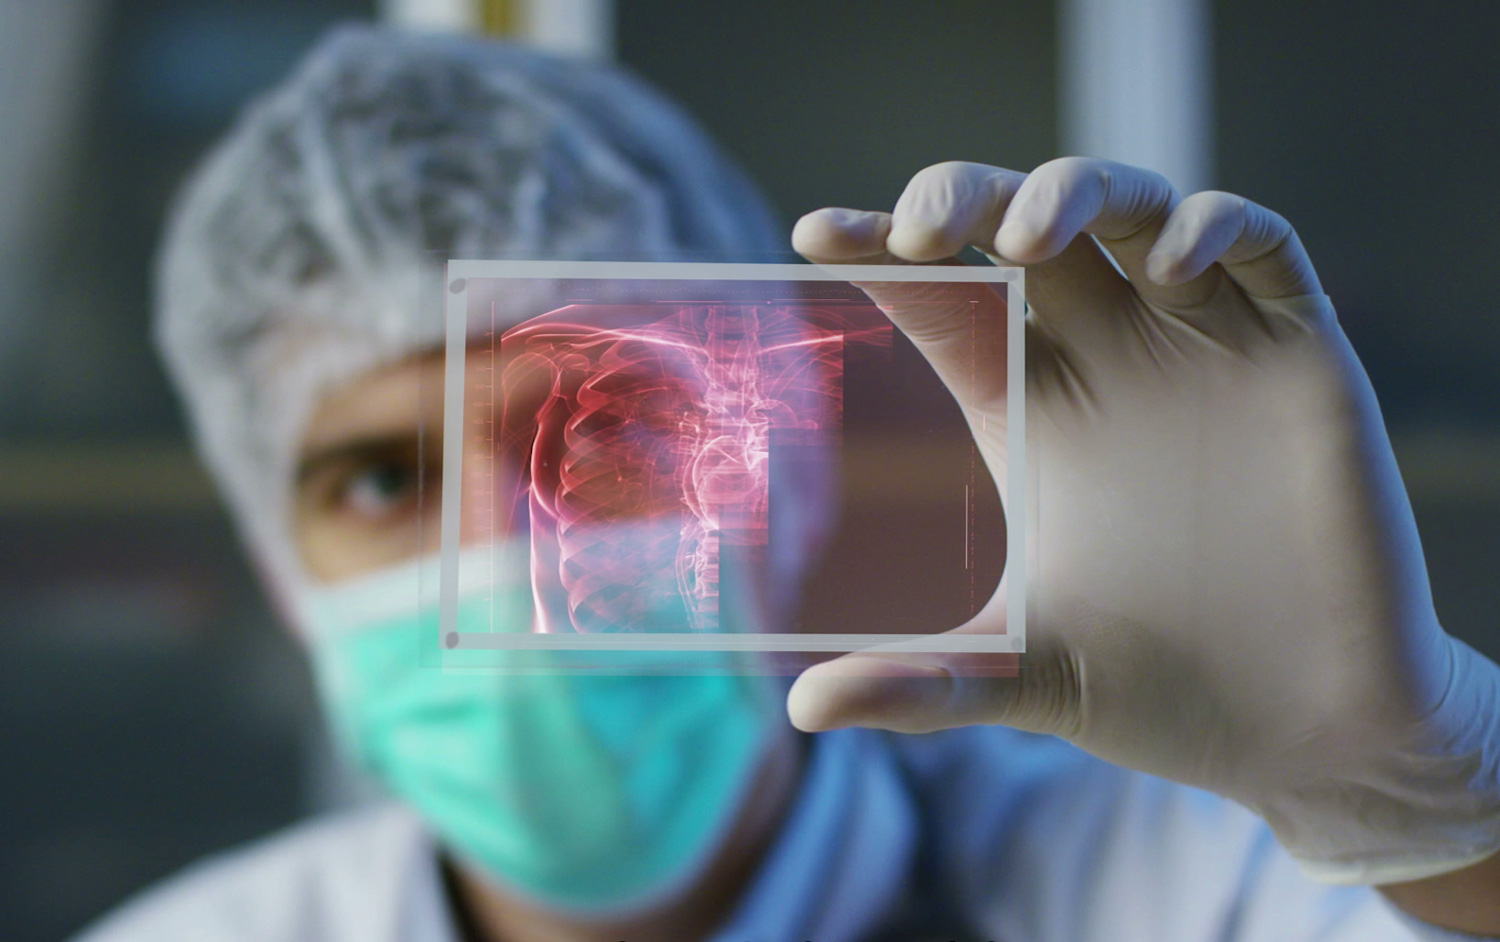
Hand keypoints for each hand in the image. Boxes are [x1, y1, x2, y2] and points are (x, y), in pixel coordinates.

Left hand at [787, 158, 1499, 886]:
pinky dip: (1216, 228)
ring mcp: (1199, 343)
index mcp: (1026, 406)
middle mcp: (1103, 357)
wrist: (1306, 729)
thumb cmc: (1161, 691)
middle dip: (966, 196)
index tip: (813, 236)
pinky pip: (1262, 246)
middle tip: (919, 226)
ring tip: (1027, 235)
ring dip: (1077, 191)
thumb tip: (803, 711)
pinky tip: (1169, 269)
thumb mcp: (1025, 676)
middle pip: (1023, 225)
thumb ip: (923, 684)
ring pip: (1131, 208)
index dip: (882, 251)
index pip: (944, 296)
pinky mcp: (1296, 352)